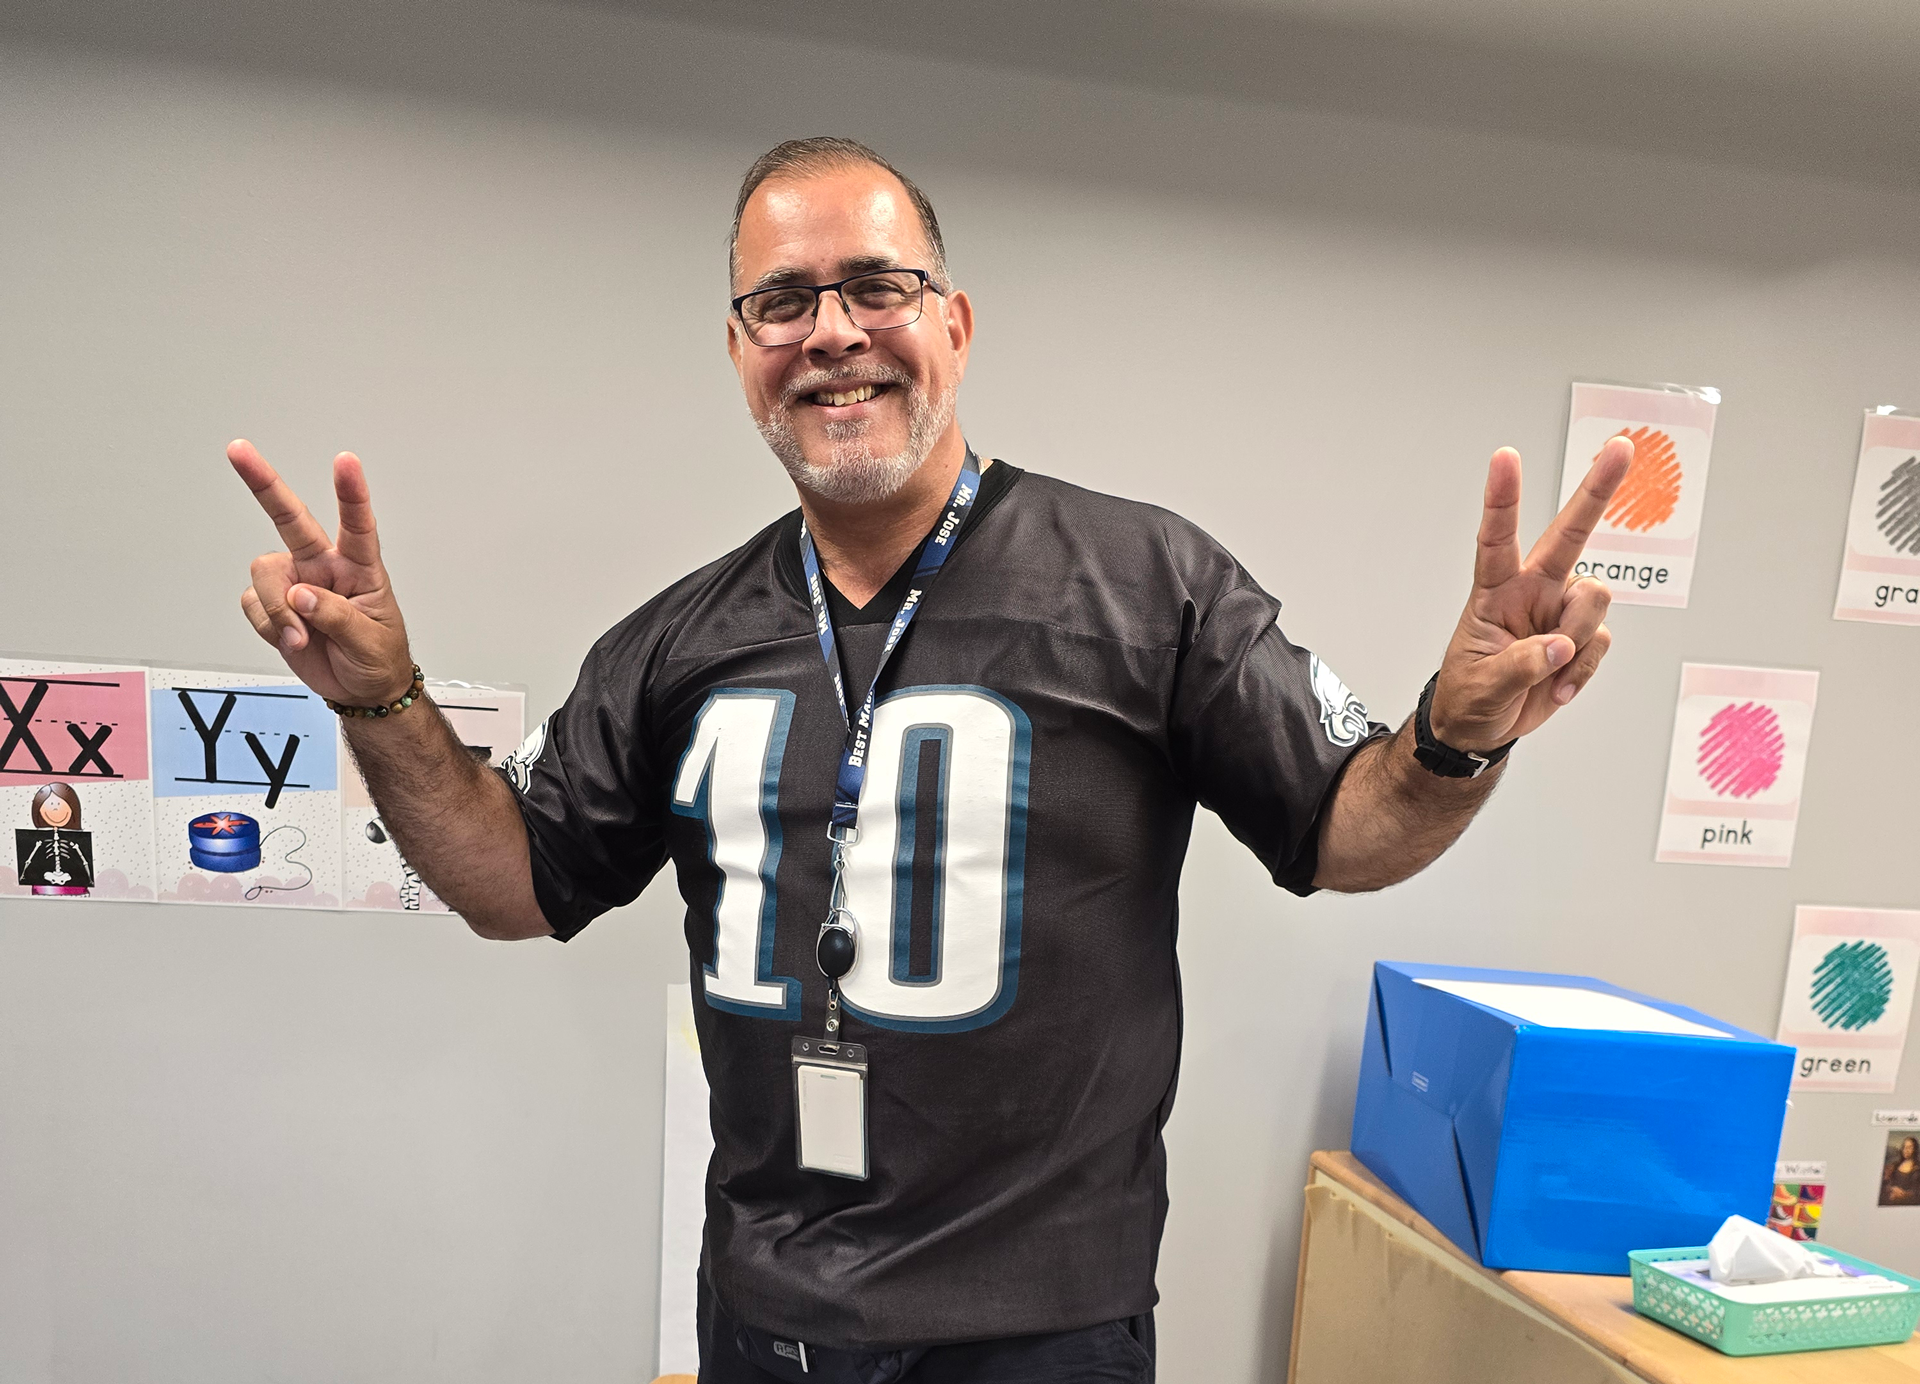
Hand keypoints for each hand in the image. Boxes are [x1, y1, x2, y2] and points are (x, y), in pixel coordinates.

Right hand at [230, 440, 413, 705]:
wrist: (361, 690)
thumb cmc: (377, 658)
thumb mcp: (369, 641)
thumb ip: (336, 616)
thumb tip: (301, 596)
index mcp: (360, 568)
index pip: (357, 525)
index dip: (350, 493)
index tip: (346, 461)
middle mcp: (323, 566)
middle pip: (290, 519)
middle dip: (263, 484)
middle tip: (238, 450)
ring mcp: (296, 582)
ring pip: (264, 573)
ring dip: (277, 609)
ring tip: (302, 637)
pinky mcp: (274, 604)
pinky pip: (254, 605)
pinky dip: (269, 627)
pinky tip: (292, 639)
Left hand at [1429, 438, 1632, 750]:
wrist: (1479, 729)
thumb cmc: (1469, 696)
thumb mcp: (1483, 684)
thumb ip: (1521, 664)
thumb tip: (1559, 646)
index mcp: (1495, 592)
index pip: (1497, 538)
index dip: (1502, 497)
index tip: (1506, 456)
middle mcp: (1532, 591)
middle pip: (1569, 534)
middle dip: (1596, 491)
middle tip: (1620, 447)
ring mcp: (1559, 612)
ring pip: (1595, 599)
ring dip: (1578, 638)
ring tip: (1548, 671)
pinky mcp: (1580, 638)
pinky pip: (1600, 643)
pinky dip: (1580, 672)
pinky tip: (1556, 687)